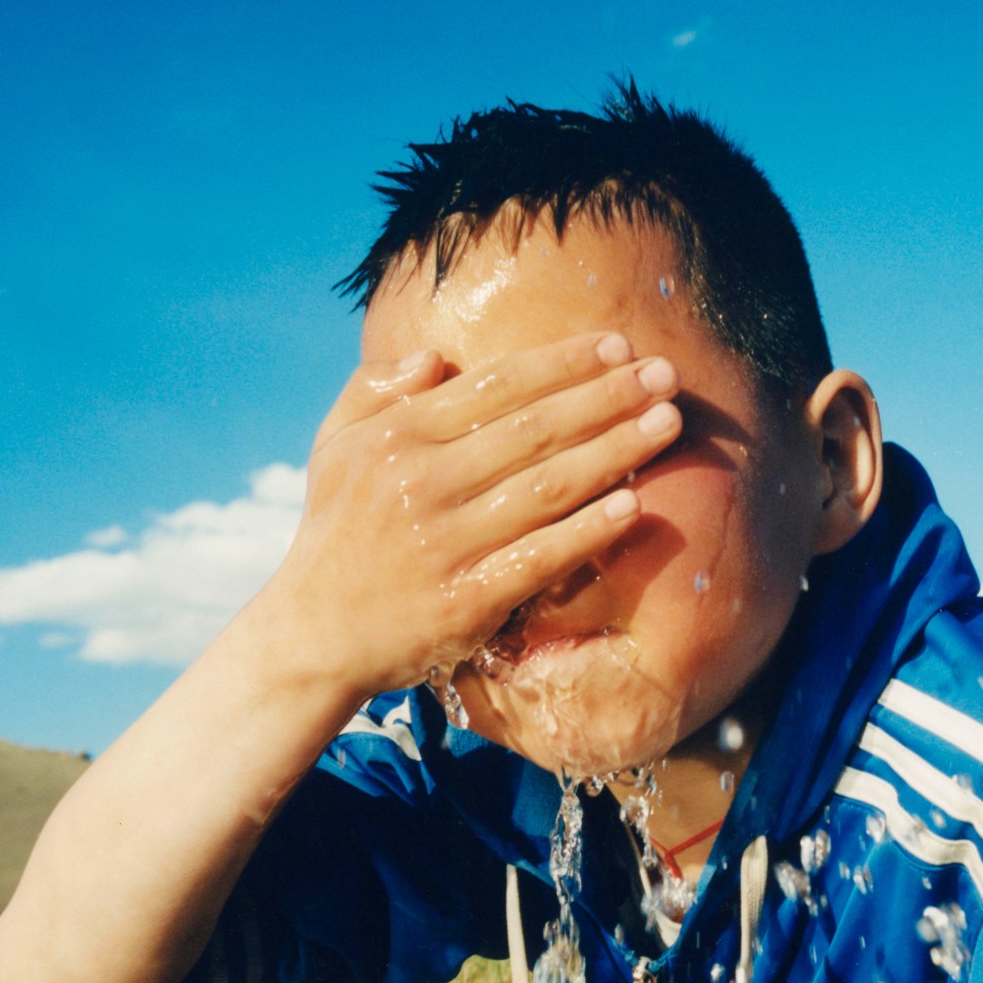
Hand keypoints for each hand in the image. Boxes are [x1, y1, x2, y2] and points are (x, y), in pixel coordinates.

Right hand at [265, 332, 682, 699]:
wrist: (314, 636)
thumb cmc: (336, 536)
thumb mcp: (334, 448)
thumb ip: (375, 390)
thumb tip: (435, 355)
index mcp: (397, 437)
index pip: (496, 386)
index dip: (562, 363)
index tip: (616, 345)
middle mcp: (422, 483)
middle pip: (534, 428)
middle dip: (607, 396)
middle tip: (666, 375)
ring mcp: (445, 544)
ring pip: (547, 486)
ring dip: (615, 451)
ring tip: (668, 424)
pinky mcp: (466, 601)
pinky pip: (539, 557)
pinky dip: (587, 531)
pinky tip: (633, 506)